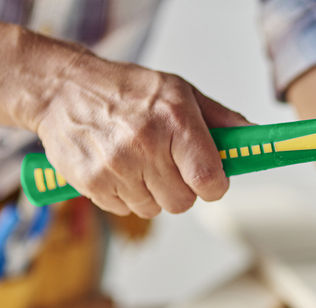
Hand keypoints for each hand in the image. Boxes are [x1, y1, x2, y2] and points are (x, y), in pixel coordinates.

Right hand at [35, 55, 249, 217]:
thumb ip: (220, 119)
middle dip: (182, 188)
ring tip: (138, 162)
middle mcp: (145, 143)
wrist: (62, 90)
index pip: (209, 178)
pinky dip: (125, 195)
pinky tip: (118, 168)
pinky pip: (125, 210)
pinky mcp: (92, 183)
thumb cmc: (126, 91)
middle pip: (183, 201)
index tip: (211, 180)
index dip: (214, 185)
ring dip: (152, 193)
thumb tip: (253, 137)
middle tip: (168, 164)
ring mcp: (116, 166)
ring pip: (154, 209)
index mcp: (174, 119)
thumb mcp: (179, 92)